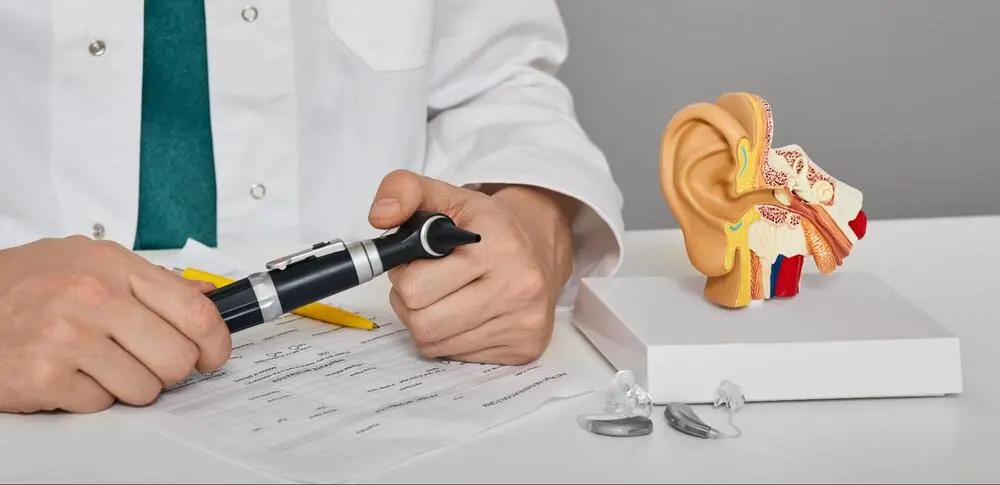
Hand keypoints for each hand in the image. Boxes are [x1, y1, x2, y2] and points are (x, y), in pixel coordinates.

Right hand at [0, 236, 231, 413]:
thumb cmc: (30, 281)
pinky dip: (90, 397)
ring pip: (144, 389)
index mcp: (116, 267)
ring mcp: (68, 339)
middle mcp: (94, 299)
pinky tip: (71, 372)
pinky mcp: (45, 378)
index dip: (215, 342)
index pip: (195, 312)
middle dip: (171, 370)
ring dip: (129, 385)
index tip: (213, 355)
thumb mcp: (94, 261)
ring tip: (101, 363)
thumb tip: (208, 294)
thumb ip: (153, 280)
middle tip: (151, 362)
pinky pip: (100, 404)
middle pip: (176, 358)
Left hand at [368, 170, 577, 364]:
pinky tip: (464, 314)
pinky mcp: (525, 349)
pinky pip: (456, 357)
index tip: (418, 262)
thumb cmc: (488, 227)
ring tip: (442, 297)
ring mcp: (524, 323)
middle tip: (426, 283)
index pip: (416, 287)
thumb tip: (380, 217)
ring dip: (426, 322)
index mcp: (498, 247)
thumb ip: (403, 190)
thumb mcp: (446, 196)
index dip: (405, 275)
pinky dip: (449, 339)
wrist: (540, 247)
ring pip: (435, 344)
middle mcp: (518, 288)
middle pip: (423, 324)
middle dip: (411, 303)